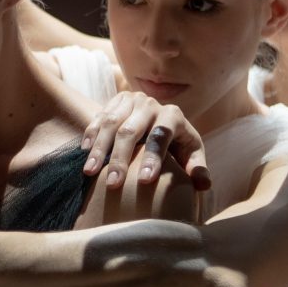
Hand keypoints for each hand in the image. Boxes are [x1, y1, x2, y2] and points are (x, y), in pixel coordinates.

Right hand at [79, 88, 211, 190]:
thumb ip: (197, 168)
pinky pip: (98, 118)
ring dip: (98, 149)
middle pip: (131, 131)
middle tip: (112, 184)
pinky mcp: (113, 102)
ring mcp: (129, 101)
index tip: (144, 181)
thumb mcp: (190, 154)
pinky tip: (83, 155)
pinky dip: (90, 136)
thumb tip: (204, 185)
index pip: (161, 136)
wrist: (159, 121)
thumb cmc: (176, 145)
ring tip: (89, 173)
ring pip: (110, 124)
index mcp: (173, 115)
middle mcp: (150, 104)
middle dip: (120, 159)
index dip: (153, 158)